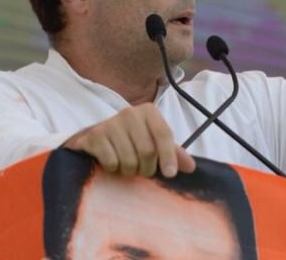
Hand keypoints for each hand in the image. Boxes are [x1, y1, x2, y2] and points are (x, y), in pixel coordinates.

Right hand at [63, 104, 195, 177]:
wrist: (95, 139)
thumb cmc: (131, 141)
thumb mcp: (154, 143)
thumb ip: (173, 153)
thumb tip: (191, 167)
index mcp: (148, 111)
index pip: (163, 134)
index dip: (168, 156)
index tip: (170, 174)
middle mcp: (130, 113)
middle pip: (147, 150)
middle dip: (147, 168)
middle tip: (143, 170)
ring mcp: (110, 123)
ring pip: (129, 159)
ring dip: (129, 170)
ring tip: (127, 165)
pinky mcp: (94, 136)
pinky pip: (111, 162)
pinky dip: (113, 168)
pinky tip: (112, 162)